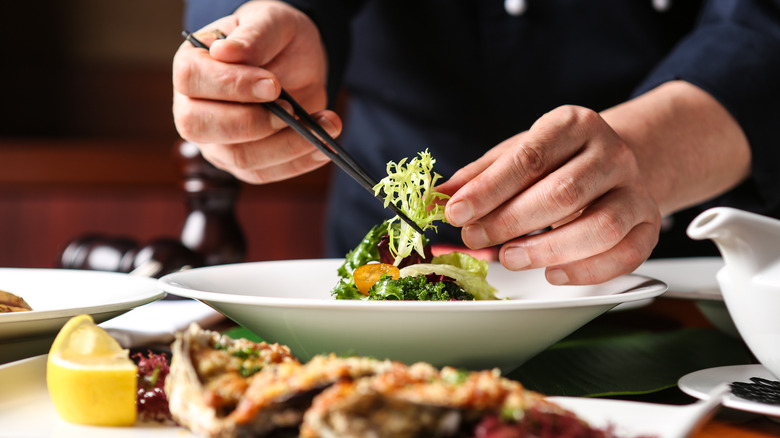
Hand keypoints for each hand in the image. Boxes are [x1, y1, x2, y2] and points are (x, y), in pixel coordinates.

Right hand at [172, 1, 341, 183]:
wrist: (297, 63)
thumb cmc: (275, 39)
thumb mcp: (271, 22)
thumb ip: (254, 36)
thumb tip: (225, 53)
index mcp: (192, 67)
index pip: (192, 80)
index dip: (232, 86)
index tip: (273, 85)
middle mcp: (193, 108)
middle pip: (200, 127)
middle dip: (253, 123)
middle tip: (292, 109)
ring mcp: (215, 141)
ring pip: (240, 157)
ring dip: (288, 145)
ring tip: (326, 124)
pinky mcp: (242, 164)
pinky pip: (266, 173)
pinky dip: (298, 162)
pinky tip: (324, 147)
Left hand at [438, 105, 661, 284]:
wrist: (612, 160)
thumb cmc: (557, 159)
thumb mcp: (517, 153)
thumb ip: (480, 176)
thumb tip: (439, 198)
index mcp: (573, 125)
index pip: (529, 158)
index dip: (489, 190)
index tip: (455, 212)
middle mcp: (611, 153)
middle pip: (563, 193)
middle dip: (510, 221)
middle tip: (474, 238)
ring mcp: (635, 189)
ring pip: (600, 227)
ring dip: (547, 250)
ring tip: (509, 258)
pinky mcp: (648, 223)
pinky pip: (627, 254)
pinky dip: (588, 271)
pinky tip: (553, 273)